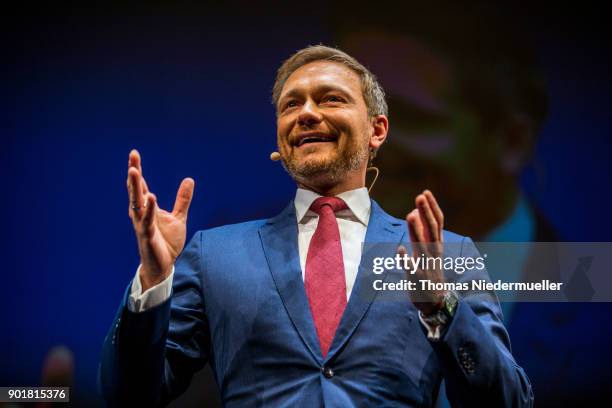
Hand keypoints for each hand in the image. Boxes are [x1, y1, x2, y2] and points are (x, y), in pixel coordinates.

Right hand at [127, 149, 194, 290]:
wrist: (163, 265)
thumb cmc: (167, 242)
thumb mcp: (178, 217)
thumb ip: (182, 199)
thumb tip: (189, 179)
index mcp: (147, 208)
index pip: (141, 185)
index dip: (138, 169)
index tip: (134, 153)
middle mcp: (141, 214)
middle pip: (136, 190)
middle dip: (133, 173)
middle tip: (132, 156)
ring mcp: (142, 224)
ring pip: (136, 203)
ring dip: (135, 187)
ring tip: (134, 171)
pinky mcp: (146, 236)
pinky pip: (146, 221)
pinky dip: (149, 209)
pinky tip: (151, 197)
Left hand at [399, 190, 445, 315]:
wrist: (436, 301)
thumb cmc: (430, 270)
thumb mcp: (431, 249)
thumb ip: (424, 231)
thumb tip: (415, 210)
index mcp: (437, 244)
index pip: (437, 222)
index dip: (432, 207)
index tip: (425, 192)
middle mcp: (433, 252)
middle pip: (431, 229)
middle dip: (426, 212)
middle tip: (420, 196)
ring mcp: (426, 264)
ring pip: (422, 245)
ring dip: (417, 230)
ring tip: (411, 214)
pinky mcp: (417, 278)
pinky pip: (411, 268)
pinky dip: (406, 260)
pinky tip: (400, 250)